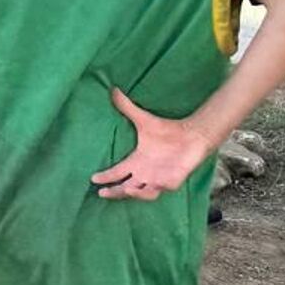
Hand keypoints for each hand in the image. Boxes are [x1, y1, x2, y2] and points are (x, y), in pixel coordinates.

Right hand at [92, 89, 213, 199]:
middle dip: (114, 192)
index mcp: (137, 161)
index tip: (93, 178)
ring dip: (134, 194)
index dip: (106, 176)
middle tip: (102, 192)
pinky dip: (156, 189)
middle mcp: (146, 173)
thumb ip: (127, 107)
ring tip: (125, 190)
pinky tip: (149, 186)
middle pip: (126, 188)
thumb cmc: (168, 130)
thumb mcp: (143, 119)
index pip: (118, 172)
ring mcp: (159, 178)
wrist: (192, 134)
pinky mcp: (173, 179)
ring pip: (144, 194)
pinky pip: (163, 188)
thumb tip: (114, 89)